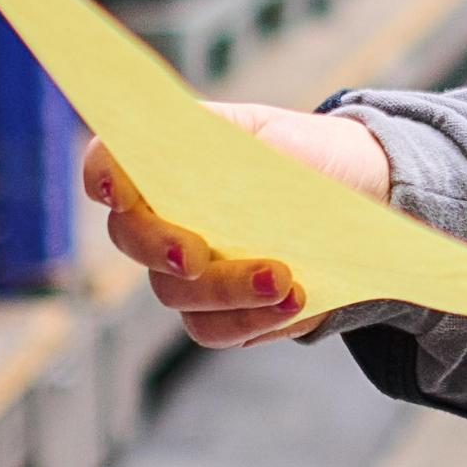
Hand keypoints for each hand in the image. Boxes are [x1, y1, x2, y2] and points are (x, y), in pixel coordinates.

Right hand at [81, 102, 393, 347]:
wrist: (363, 197)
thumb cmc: (312, 157)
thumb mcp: (279, 138)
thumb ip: (232, 152)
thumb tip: (202, 168)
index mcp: (172, 158)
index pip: (112, 162)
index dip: (103, 174)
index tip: (115, 191)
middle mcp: (166, 215)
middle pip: (130, 236)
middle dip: (158, 247)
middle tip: (194, 256)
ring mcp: (187, 269)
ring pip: (174, 292)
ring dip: (225, 290)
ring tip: (285, 280)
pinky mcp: (219, 311)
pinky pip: (212, 327)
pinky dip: (251, 319)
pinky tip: (294, 302)